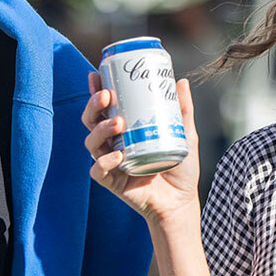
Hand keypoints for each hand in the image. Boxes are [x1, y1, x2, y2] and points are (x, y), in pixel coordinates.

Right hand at [81, 70, 201, 223]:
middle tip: (107, 96)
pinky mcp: (111, 181)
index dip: (95, 91)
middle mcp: (111, 144)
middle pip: (90, 121)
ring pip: (92, 142)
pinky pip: (98, 170)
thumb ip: (182, 110)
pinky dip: (105, 161)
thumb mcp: (185, 134)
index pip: (103, 108)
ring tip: (117, 123)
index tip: (96, 74)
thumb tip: (181, 82)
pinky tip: (118, 155)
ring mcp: (109, 162)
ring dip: (100, 129)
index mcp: (122, 131)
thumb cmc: (180, 168)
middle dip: (93, 106)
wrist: (181, 201)